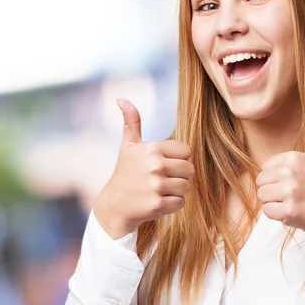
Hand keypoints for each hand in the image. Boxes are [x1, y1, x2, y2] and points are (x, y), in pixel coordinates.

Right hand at [94, 99, 193, 238]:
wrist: (114, 205)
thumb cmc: (125, 173)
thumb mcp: (128, 146)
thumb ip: (131, 122)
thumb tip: (121, 99)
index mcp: (152, 149)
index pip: (186, 152)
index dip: (177, 159)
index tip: (162, 165)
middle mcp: (155, 166)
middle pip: (190, 170)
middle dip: (179, 176)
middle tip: (162, 180)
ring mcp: (156, 186)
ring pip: (186, 187)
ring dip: (177, 191)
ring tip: (160, 190)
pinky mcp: (158, 204)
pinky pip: (181, 203)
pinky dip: (172, 205)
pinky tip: (158, 201)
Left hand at [256, 115, 304, 266]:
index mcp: (294, 157)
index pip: (265, 169)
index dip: (277, 179)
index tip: (296, 183)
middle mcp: (291, 171)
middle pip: (261, 183)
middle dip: (274, 192)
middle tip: (295, 196)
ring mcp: (290, 191)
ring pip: (262, 197)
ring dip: (275, 204)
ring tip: (295, 204)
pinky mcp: (289, 210)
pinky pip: (267, 212)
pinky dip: (278, 216)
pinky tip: (295, 214)